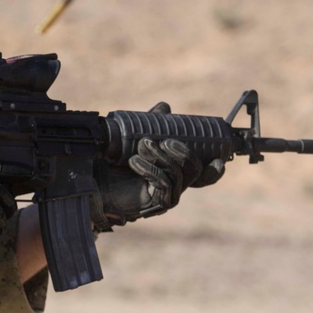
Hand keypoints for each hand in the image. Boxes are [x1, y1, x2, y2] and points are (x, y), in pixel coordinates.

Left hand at [90, 102, 224, 229]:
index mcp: (176, 173)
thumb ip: (151, 125)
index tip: (219, 159)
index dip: (214, 169)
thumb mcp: (134, 140)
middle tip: (165, 141)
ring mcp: (167, 197)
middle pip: (194, 171)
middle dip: (183, 152)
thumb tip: (165, 107)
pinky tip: (134, 161)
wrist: (94, 183)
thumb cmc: (114, 165)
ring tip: (143, 145)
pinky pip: (162, 184)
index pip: (203, 173)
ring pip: (177, 176)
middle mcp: (176, 187)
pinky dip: (150, 169)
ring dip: (161, 157)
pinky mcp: (155, 205)